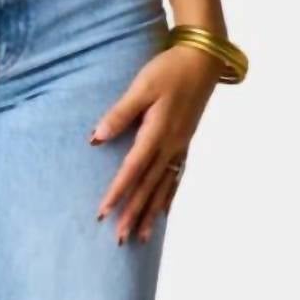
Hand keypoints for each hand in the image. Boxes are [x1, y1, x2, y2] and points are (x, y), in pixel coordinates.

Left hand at [90, 44, 220, 242]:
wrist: (203, 60)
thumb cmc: (170, 69)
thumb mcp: (142, 86)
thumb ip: (120, 113)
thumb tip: (97, 137)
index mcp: (157, 133)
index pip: (132, 170)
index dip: (117, 193)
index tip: (103, 213)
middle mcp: (170, 146)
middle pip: (148, 187)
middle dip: (133, 214)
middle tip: (119, 239)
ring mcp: (180, 146)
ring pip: (163, 187)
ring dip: (151, 213)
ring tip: (141, 237)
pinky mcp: (185, 143)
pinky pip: (176, 178)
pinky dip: (168, 198)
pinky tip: (164, 212)